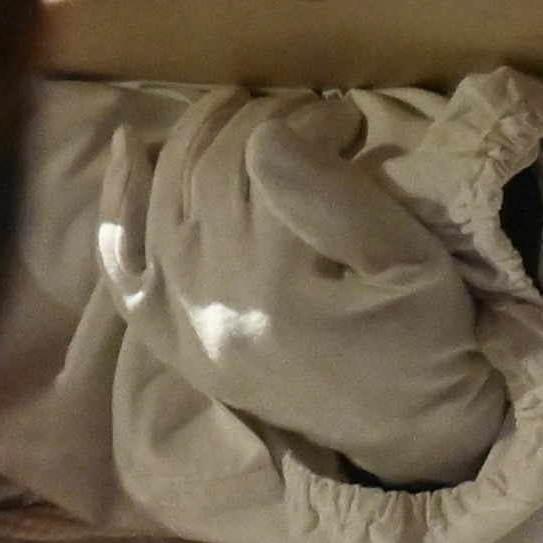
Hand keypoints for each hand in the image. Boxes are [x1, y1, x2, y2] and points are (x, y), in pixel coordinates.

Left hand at [133, 85, 526, 485]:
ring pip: (165, 196)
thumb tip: (264, 138)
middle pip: (210, 171)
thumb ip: (340, 203)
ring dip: (199, 137)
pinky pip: (121, 264)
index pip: (263, 161)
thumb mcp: (413, 266)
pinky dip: (119, 202)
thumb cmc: (424, 343)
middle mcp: (213, 303)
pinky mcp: (170, 338)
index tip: (349, 116)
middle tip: (309, 111)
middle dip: (258, 119)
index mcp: (276, 285)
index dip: (307, 119)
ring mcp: (182, 323)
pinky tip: (132, 146)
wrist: (405, 432)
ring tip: (246, 112)